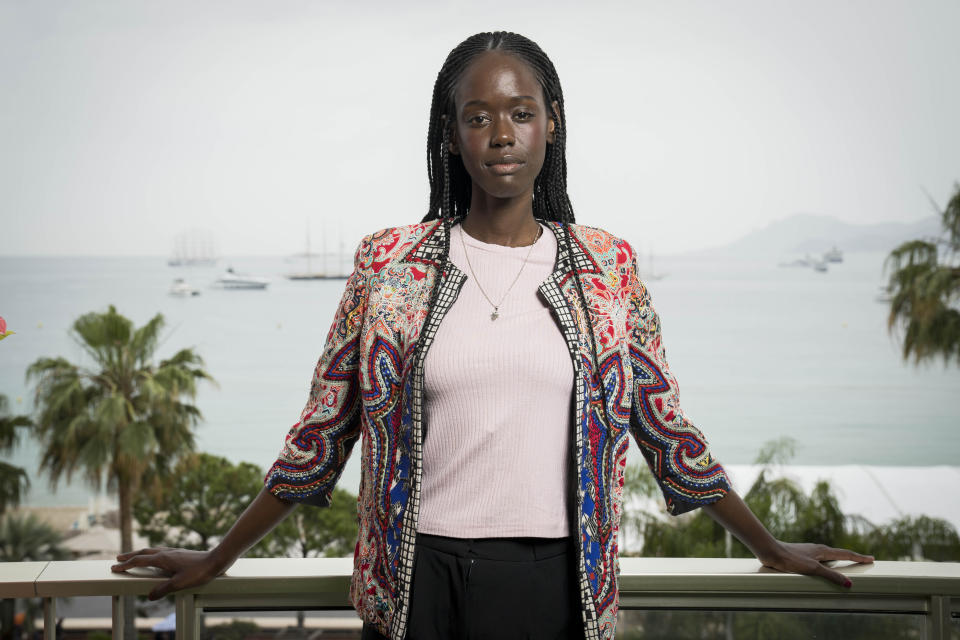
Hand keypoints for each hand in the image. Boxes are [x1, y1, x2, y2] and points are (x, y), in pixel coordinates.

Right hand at [111, 547, 230, 599]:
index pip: (139, 561)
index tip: (114, 567)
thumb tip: (150, 596)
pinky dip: (152, 554)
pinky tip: (156, 558)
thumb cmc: (199, 572)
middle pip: (144, 552)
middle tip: (118, 559)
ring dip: (141, 554)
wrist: (216, 560)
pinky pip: (161, 551)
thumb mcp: (180, 584)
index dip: (126, 565)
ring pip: (153, 551)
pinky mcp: (180, 553)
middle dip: (130, 556)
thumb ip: (163, 589)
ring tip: (134, 557)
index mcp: (163, 559)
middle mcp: (166, 553)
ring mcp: (174, 552)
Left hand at [760, 541, 873, 587]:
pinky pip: (819, 559)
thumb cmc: (791, 559)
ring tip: (846, 562)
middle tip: (862, 560)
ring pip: (828, 556)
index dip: (859, 557)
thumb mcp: (813, 569)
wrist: (771, 551)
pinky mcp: (801, 556)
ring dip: (839, 559)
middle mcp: (818, 549)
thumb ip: (831, 576)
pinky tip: (822, 566)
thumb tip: (849, 583)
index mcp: (823, 551)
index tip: (871, 558)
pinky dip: (827, 562)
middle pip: (839, 553)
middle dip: (851, 557)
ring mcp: (809, 552)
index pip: (846, 553)